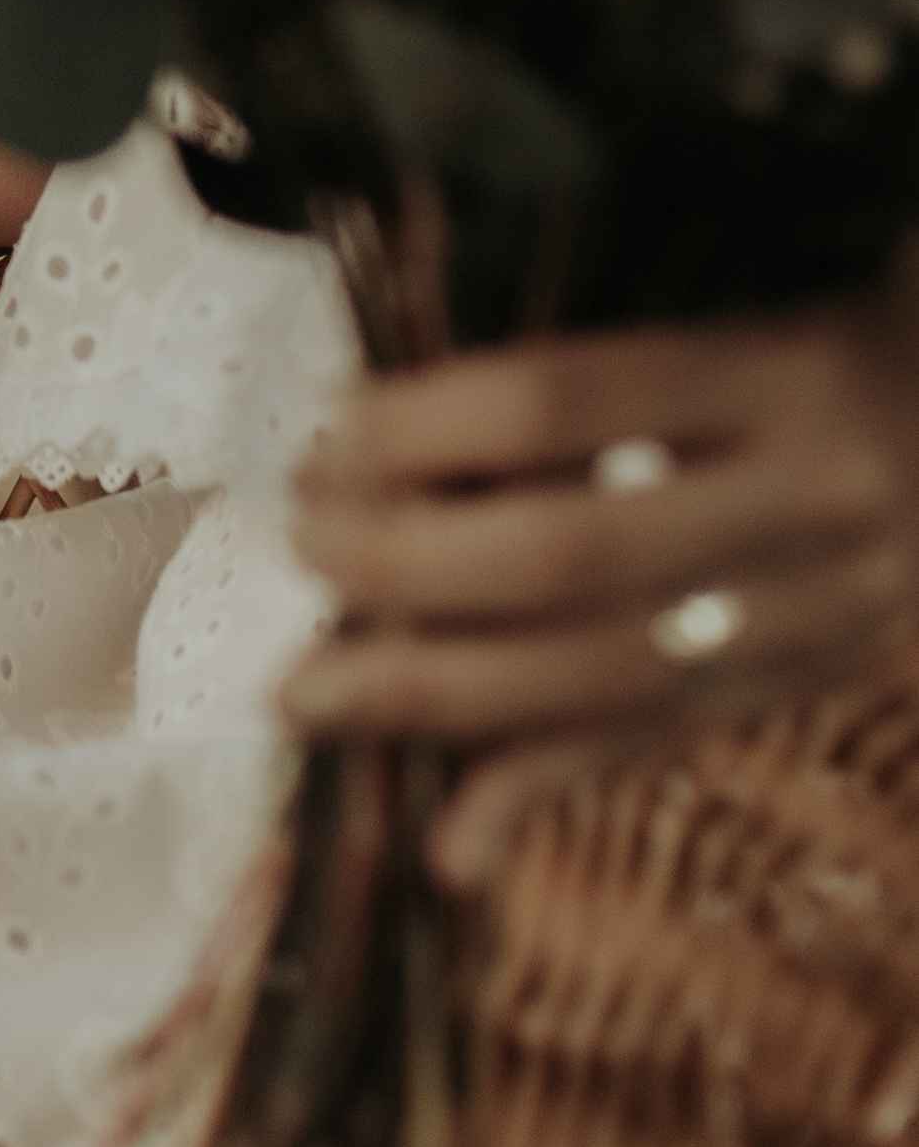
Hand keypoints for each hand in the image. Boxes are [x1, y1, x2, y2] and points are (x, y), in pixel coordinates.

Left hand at [284, 301, 918, 890]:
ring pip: (608, 676)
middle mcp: (820, 498)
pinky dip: (547, 792)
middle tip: (299, 546)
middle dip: (403, 566)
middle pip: (568, 553)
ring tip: (308, 694)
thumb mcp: (758, 300)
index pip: (555, 402)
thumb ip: (607, 362)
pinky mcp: (830, 685)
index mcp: (787, 370)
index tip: (326, 432)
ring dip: (436, 693)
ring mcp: (838, 611)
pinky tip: (451, 846)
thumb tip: (384, 410)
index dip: (418, 426)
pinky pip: (668, 746)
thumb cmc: (847, 327)